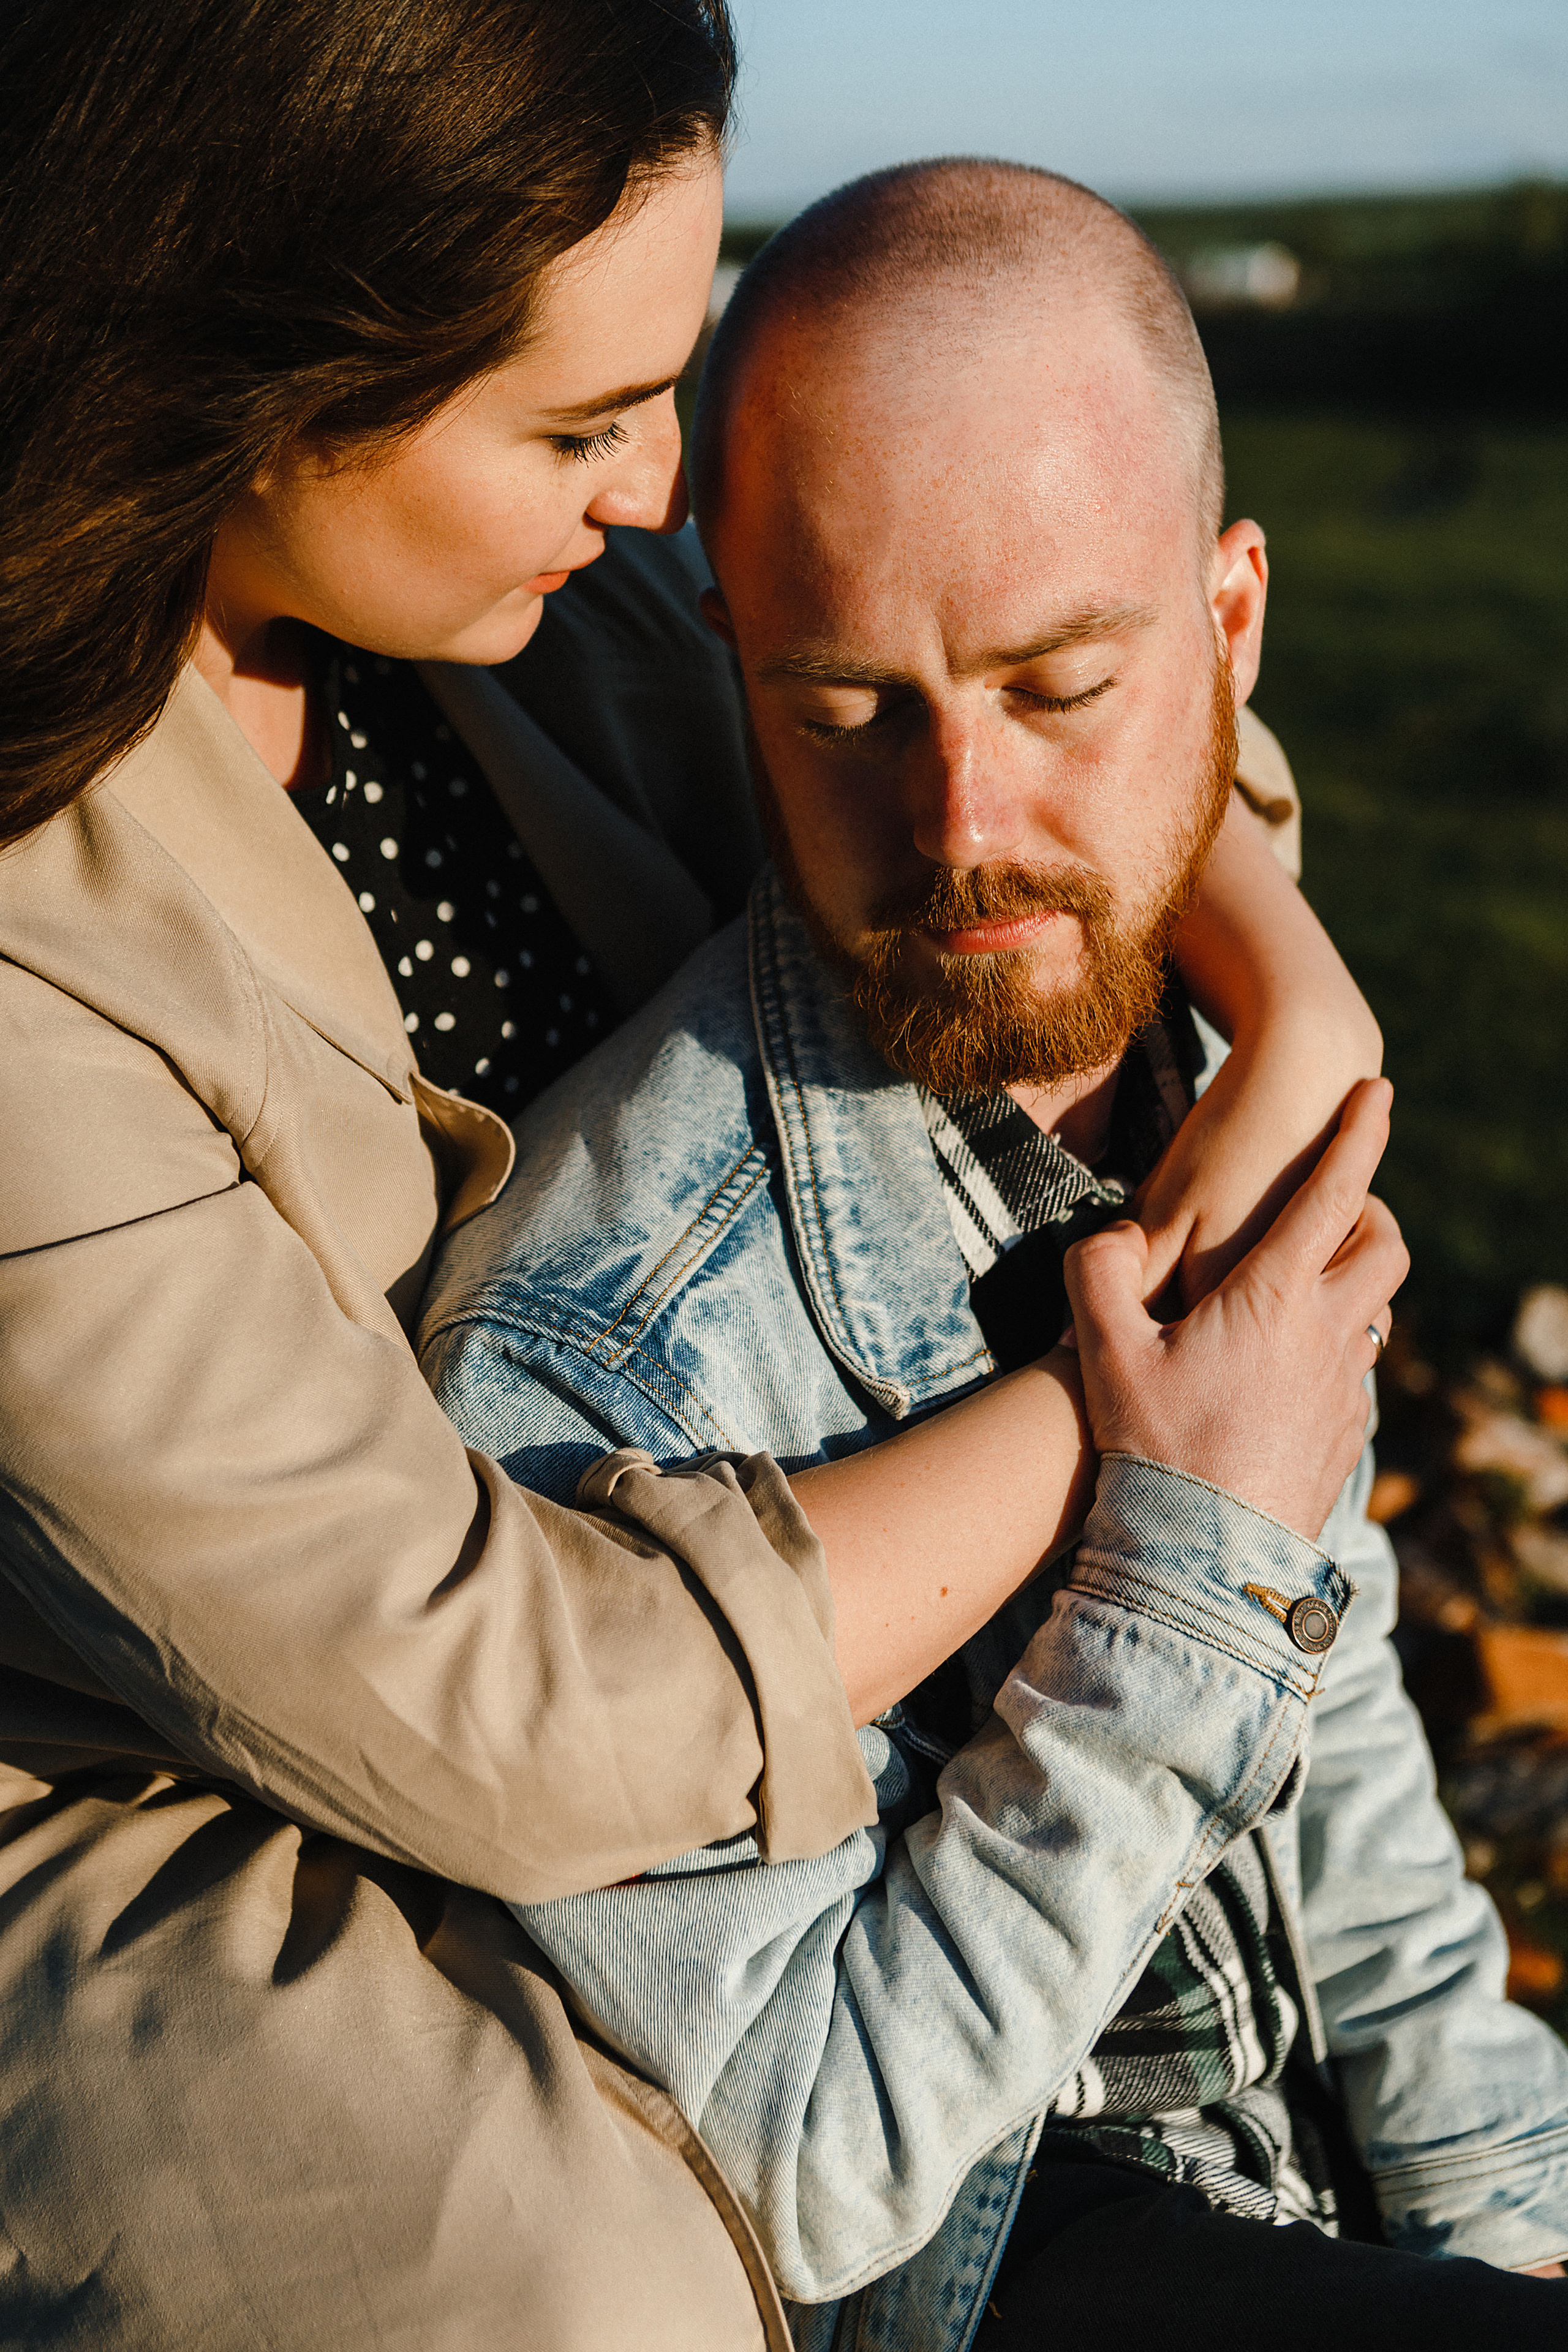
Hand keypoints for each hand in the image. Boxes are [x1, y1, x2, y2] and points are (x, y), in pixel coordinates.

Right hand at [1064, 1079, 1406, 1540]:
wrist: (1205, 1559)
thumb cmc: (1155, 1448)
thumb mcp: (1105, 1351)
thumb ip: (1098, 1273)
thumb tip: (1111, 1235)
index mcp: (1275, 1298)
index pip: (1333, 1193)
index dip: (1359, 1134)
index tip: (1377, 1090)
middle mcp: (1326, 1335)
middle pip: (1383, 1247)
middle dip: (1369, 1212)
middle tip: (1334, 1207)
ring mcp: (1343, 1389)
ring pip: (1376, 1312)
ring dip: (1352, 1285)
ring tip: (1300, 1291)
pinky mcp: (1344, 1437)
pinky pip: (1355, 1371)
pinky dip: (1335, 1348)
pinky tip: (1285, 1372)